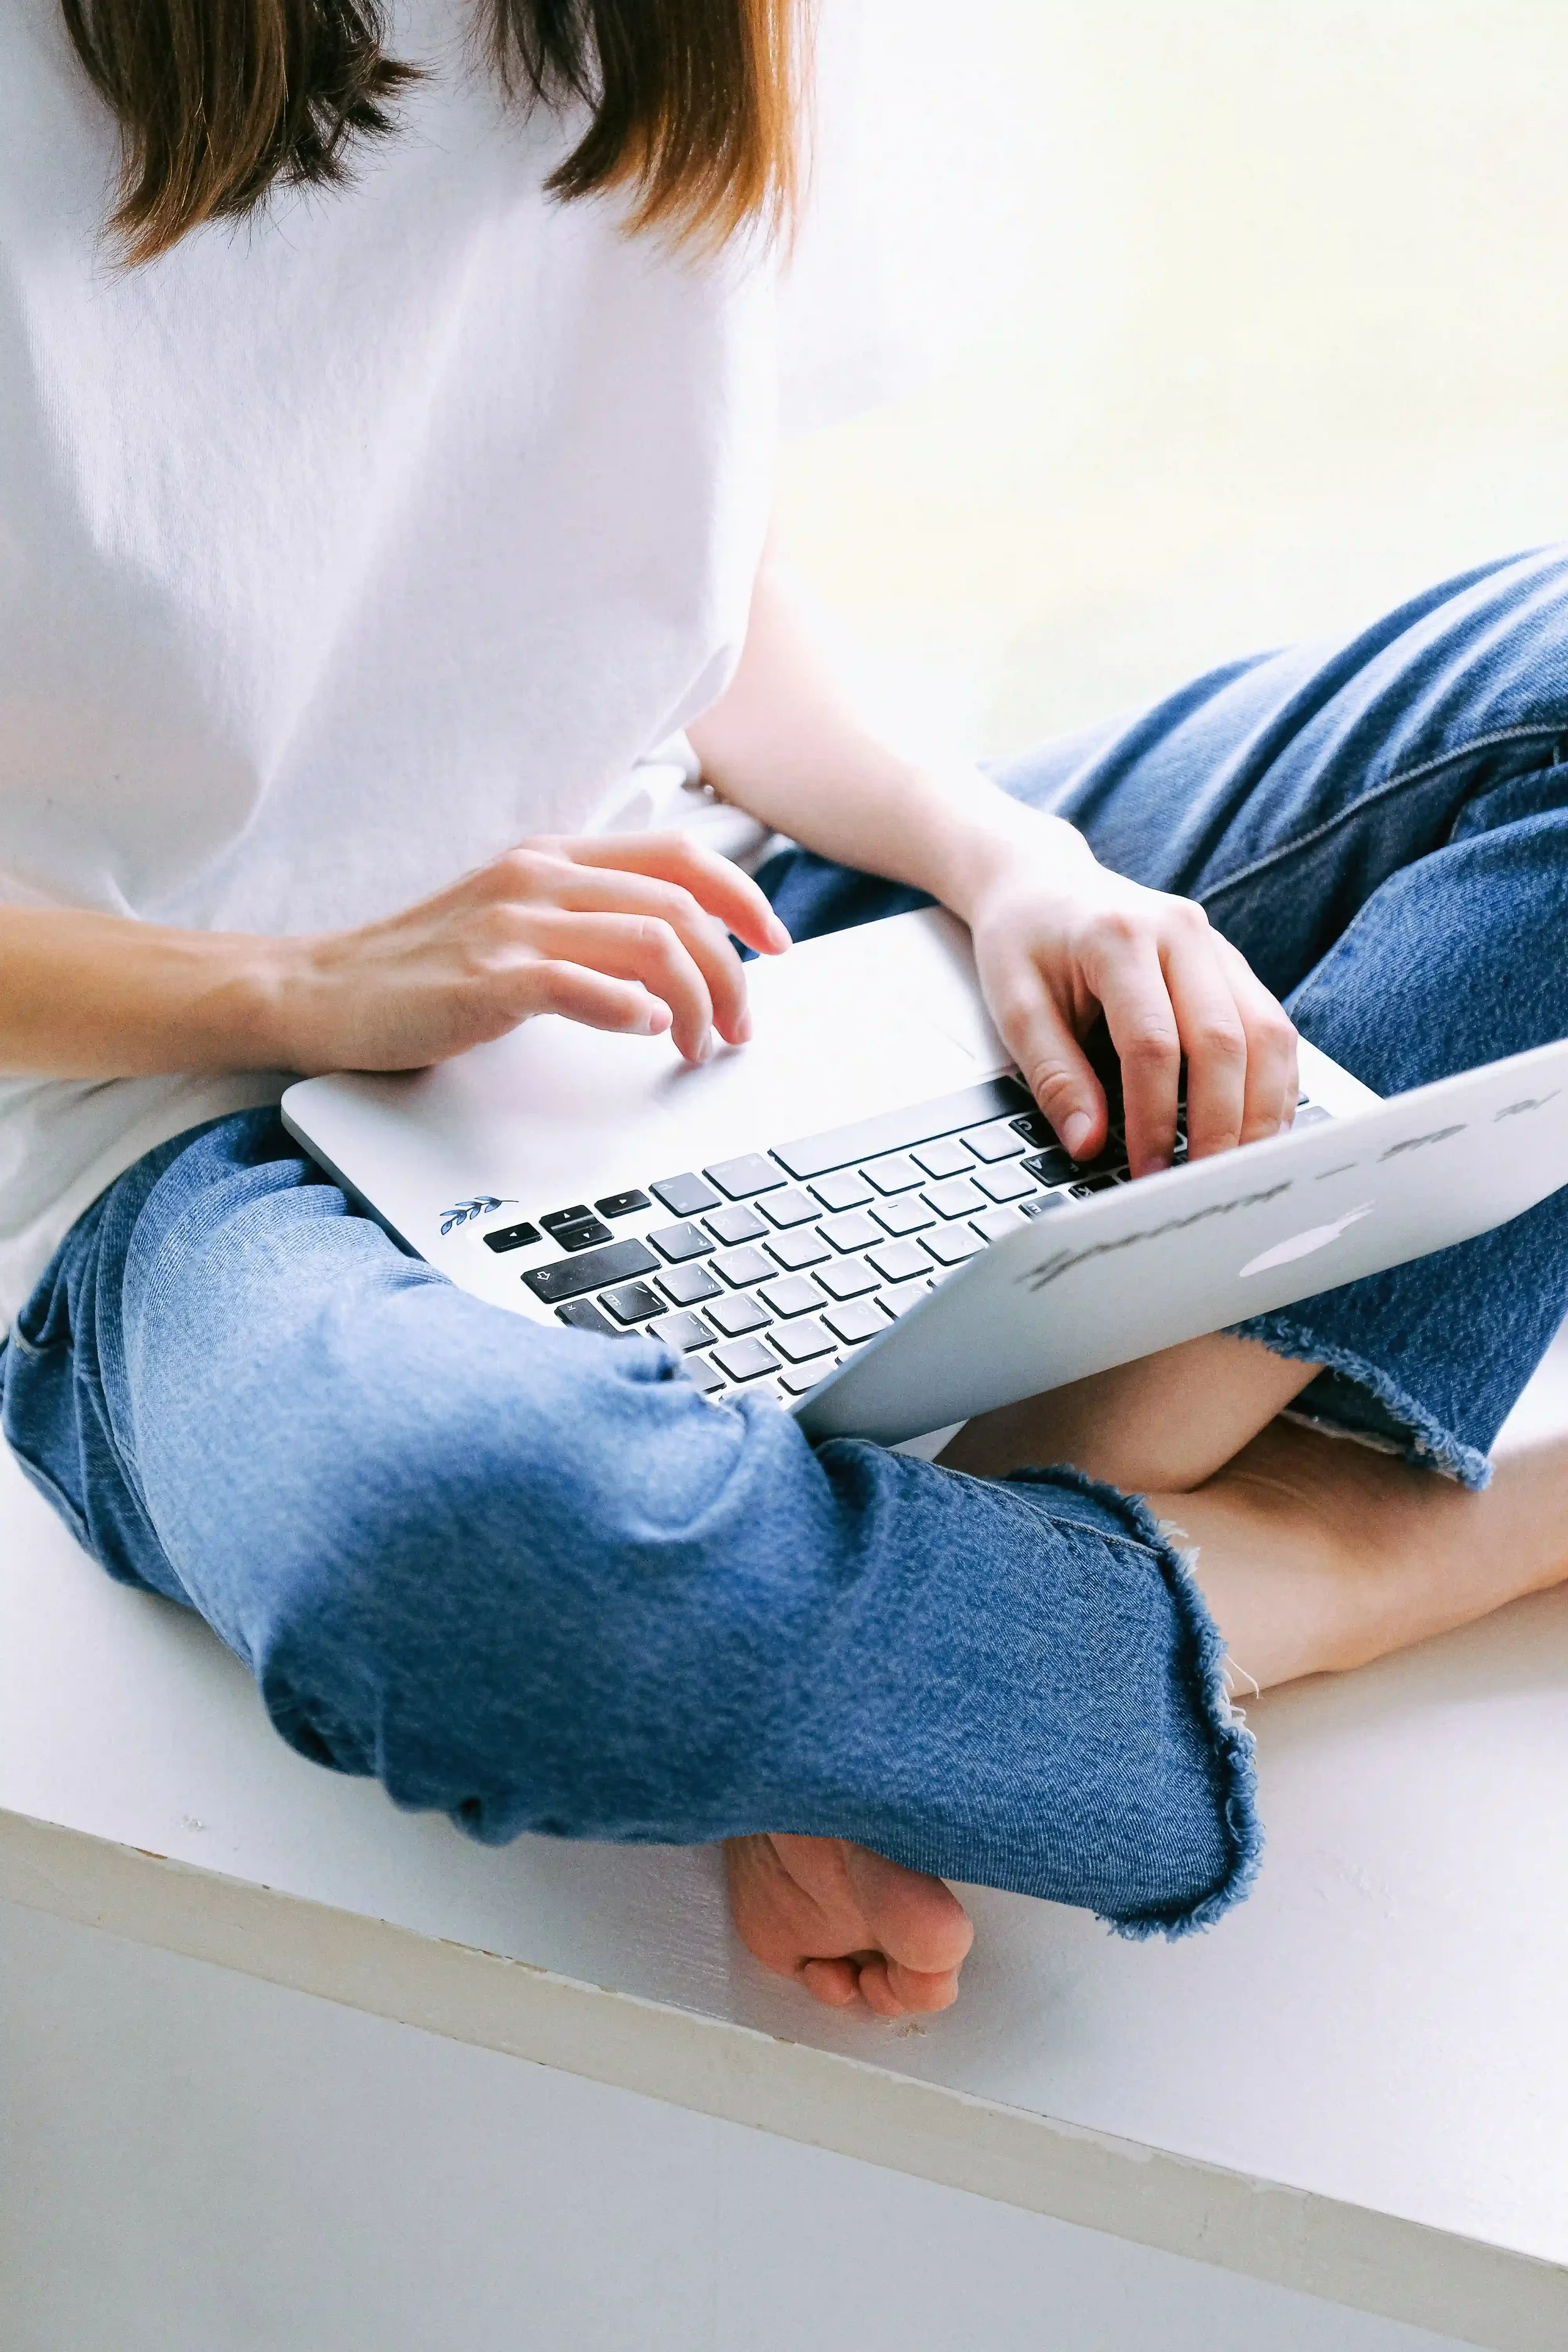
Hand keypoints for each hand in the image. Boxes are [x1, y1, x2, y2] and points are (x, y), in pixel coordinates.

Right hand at [274, 832, 791, 1074]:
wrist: (316, 991)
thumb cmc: (419, 970)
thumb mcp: (513, 924)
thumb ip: (583, 922)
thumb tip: (670, 950)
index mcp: (551, 859)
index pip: (678, 856)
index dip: (743, 896)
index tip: (776, 944)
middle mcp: (537, 879)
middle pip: (680, 905)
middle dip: (732, 970)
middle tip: (741, 1025)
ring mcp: (509, 926)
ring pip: (648, 943)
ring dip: (696, 1002)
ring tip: (700, 1046)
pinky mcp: (484, 979)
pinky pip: (580, 985)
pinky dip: (630, 1010)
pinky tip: (650, 1032)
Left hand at [965, 828, 1297, 1174]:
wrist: (1043, 882)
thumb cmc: (1025, 941)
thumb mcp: (1016, 1005)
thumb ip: (1054, 1076)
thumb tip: (1088, 1143)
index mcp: (1120, 935)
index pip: (1153, 1043)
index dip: (1155, 1117)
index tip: (1147, 1172)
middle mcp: (1181, 932)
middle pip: (1226, 1040)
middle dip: (1220, 1124)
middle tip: (1202, 1184)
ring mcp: (1216, 945)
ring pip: (1267, 1034)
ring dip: (1261, 1110)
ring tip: (1240, 1169)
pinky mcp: (1233, 965)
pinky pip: (1272, 1028)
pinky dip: (1272, 1085)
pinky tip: (1257, 1129)